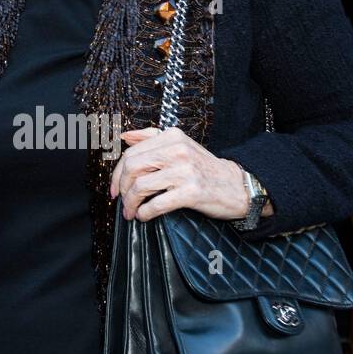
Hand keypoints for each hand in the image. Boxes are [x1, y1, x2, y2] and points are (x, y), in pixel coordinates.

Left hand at [108, 126, 252, 221]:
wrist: (237, 185)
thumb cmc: (205, 169)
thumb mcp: (181, 146)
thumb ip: (152, 138)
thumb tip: (125, 137)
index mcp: (172, 137)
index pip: (131, 153)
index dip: (117, 174)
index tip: (115, 189)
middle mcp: (178, 150)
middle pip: (132, 168)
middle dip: (121, 188)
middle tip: (122, 202)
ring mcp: (185, 170)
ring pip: (140, 186)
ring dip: (131, 204)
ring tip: (132, 212)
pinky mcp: (191, 191)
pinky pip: (156, 204)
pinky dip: (145, 213)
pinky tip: (144, 216)